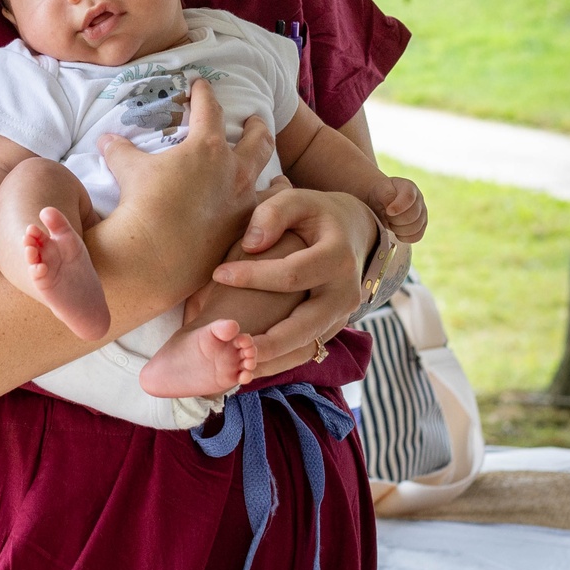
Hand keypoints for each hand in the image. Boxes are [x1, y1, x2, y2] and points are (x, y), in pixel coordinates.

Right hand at [96, 83, 275, 303]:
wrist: (155, 256)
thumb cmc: (142, 205)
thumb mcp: (129, 170)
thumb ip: (121, 150)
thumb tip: (106, 139)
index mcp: (208, 148)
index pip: (210, 109)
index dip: (204, 93)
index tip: (201, 84)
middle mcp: (234, 172)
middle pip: (258, 140)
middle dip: (257, 126)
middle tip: (255, 120)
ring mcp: (243, 204)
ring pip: (273, 181)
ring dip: (273, 173)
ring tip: (272, 172)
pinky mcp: (243, 232)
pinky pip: (266, 216)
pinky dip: (267, 210)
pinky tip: (264, 214)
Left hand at [211, 188, 375, 379]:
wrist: (351, 233)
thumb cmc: (313, 215)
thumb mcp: (297, 201)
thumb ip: (273, 214)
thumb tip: (252, 244)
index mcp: (338, 258)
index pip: (291, 274)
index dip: (253, 275)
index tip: (217, 273)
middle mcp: (345, 293)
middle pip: (306, 325)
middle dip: (269, 341)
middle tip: (232, 347)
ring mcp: (342, 316)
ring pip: (306, 347)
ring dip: (272, 361)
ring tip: (236, 368)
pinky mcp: (331, 329)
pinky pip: (306, 352)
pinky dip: (278, 363)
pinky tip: (248, 367)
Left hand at [368, 175, 427, 242]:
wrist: (381, 201)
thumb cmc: (380, 193)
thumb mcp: (380, 190)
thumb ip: (387, 196)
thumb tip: (392, 210)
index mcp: (409, 187)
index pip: (409, 197)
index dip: (399, 207)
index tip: (388, 211)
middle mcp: (419, 200)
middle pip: (412, 216)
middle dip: (395, 219)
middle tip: (386, 215)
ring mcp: (422, 214)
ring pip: (415, 228)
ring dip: (398, 229)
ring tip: (390, 221)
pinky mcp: (421, 227)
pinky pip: (416, 237)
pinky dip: (404, 237)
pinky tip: (396, 232)